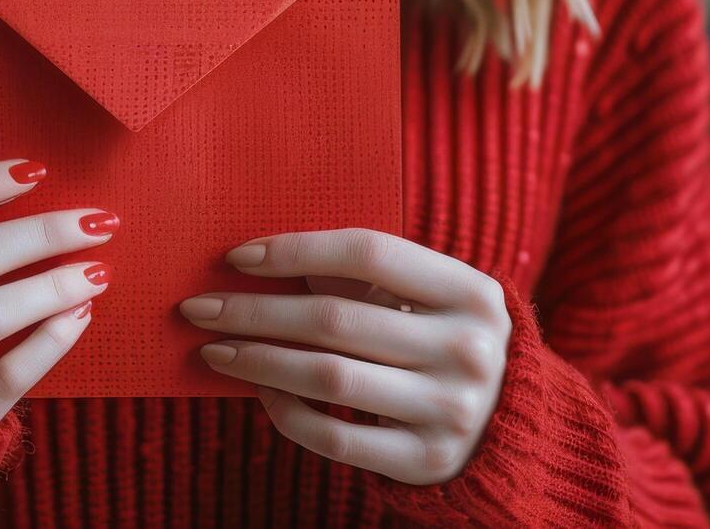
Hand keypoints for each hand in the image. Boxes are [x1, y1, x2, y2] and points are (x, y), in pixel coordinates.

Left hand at [178, 228, 509, 484]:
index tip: (237, 257)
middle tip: (199, 309)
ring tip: (214, 351)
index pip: (368, 252)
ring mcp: (450, 409)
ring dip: (258, 361)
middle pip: (335, 319)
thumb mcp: (430, 298)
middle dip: (254, 312)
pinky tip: (261, 391)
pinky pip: (334, 437)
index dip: (295, 250)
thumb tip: (258, 260)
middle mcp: (467, 349)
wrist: (510, 426)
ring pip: (327, 378)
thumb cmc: (444, 339)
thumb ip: (364, 275)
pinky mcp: (425, 460)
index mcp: (471, 291)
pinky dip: (287, 413)